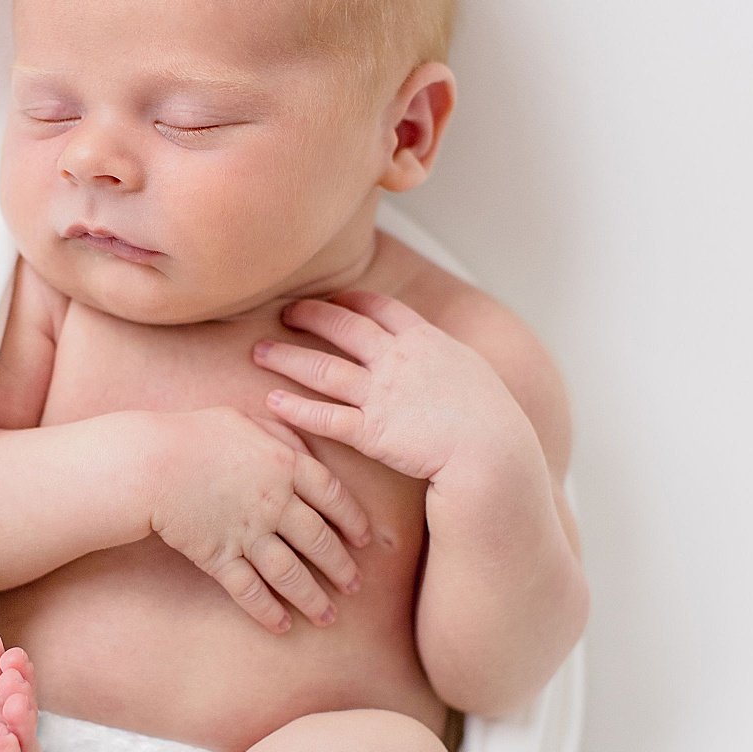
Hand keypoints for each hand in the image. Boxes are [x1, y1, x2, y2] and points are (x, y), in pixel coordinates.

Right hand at [145, 405, 372, 633]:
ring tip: (328, 617)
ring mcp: (248, 533)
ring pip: (290, 573)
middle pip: (319, 541)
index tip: (364, 540)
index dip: (353, 520)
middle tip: (355, 586)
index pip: (333, 496)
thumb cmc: (192, 435)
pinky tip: (281, 625)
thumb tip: (303, 447)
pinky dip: (267, 610)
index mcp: (285, 465)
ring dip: (312, 598)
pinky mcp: (219, 557)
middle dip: (341, 567)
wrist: (148, 463)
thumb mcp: (243, 421)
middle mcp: (274, 502)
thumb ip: (279, 434)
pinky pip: (249, 589)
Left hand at [250, 289, 527, 482]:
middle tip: (284, 314)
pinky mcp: (371, 431)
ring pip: (323, 368)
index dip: (352, 301)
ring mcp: (382, 394)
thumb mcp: (476, 376)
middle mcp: (399, 360)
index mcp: (427, 341)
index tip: (332, 299)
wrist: (494, 452)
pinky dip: (295, 408)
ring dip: (287, 358)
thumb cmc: (494, 422)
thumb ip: (450, 366)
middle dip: (310, 317)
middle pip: (343, 328)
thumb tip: (447, 366)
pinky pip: (324, 416)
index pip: (381, 309)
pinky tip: (272, 403)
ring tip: (257, 352)